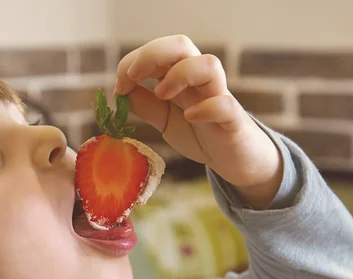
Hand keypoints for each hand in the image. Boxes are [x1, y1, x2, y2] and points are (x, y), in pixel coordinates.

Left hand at [115, 35, 282, 208]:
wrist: (232, 158)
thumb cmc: (199, 131)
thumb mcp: (164, 119)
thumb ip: (145, 105)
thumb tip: (120, 92)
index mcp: (180, 76)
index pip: (159, 52)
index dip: (133, 62)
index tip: (120, 86)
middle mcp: (199, 80)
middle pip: (182, 45)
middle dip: (153, 55)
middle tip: (134, 76)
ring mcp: (218, 96)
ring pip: (208, 65)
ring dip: (180, 74)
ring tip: (162, 94)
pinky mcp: (233, 120)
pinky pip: (225, 104)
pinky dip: (206, 108)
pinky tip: (190, 117)